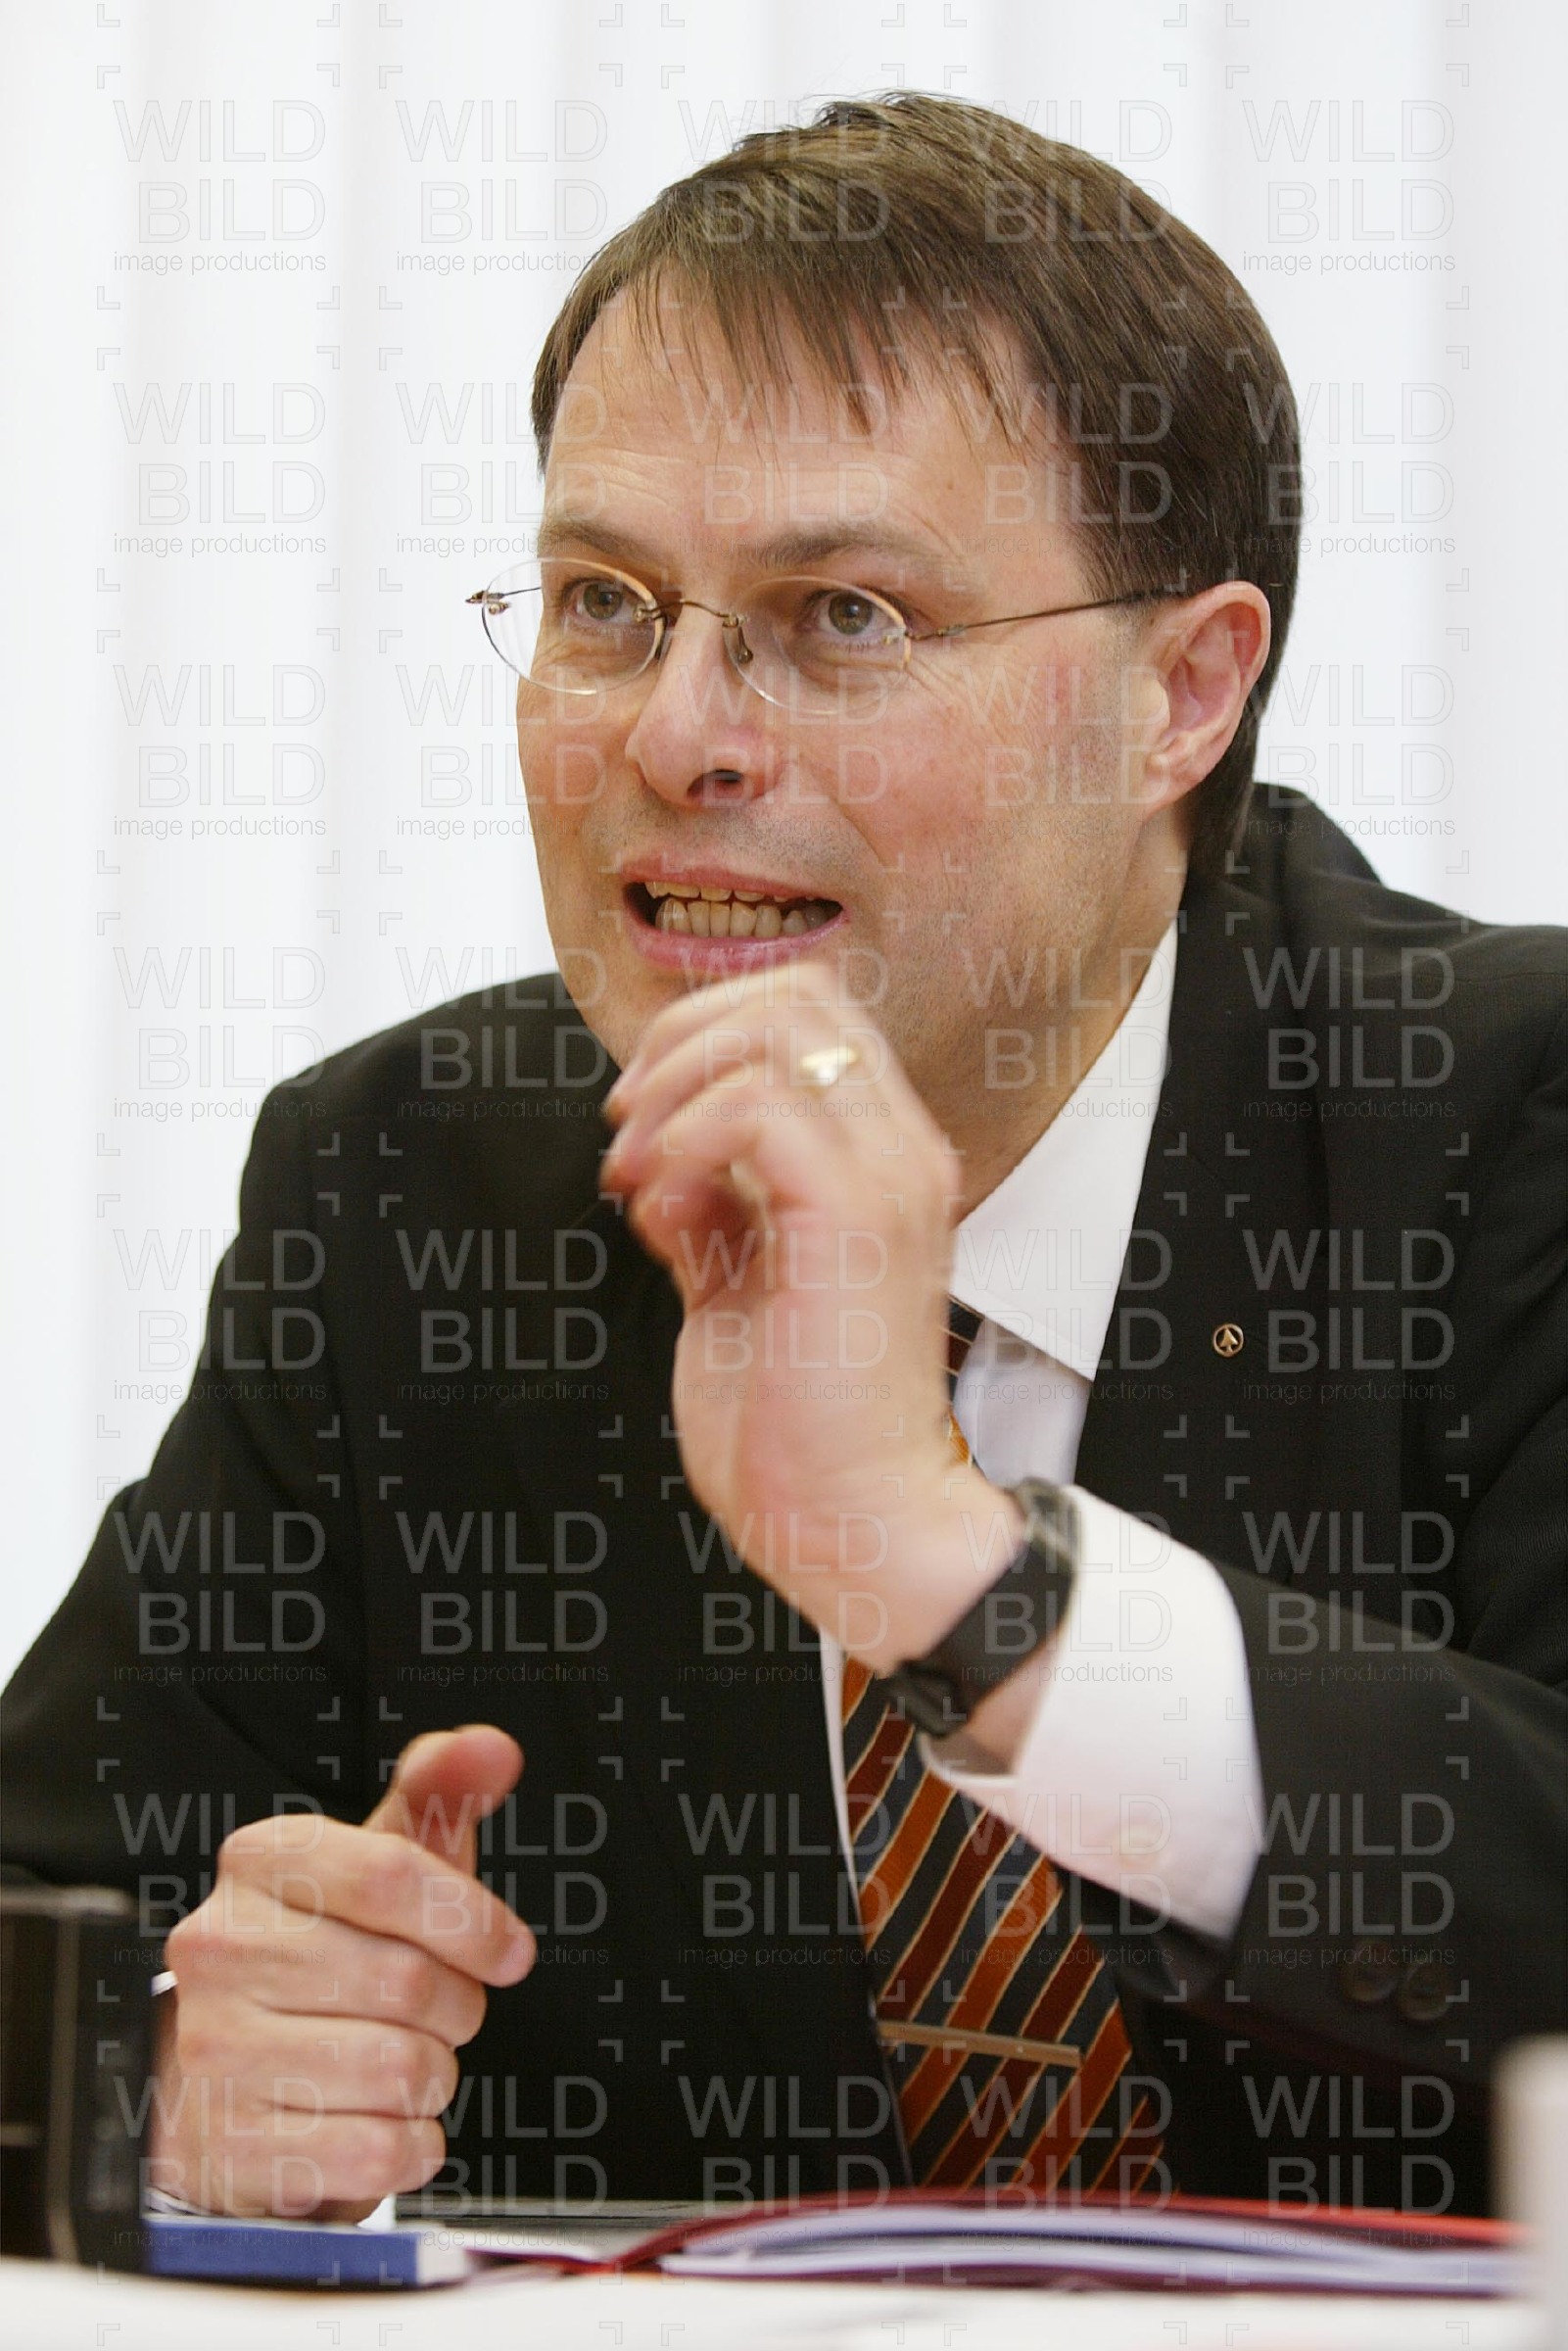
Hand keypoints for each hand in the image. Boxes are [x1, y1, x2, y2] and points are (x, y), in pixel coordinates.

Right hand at [150, 1725, 531, 2217]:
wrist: (222, 2075)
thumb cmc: (322, 1951)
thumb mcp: (379, 1861)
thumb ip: (438, 1794)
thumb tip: (492, 1748)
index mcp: (260, 1862)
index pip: (391, 1873)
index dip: (473, 1919)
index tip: (509, 1950)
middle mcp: (222, 1949)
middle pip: (408, 1981)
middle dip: (456, 2007)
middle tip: (439, 2012)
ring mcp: (215, 2050)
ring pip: (400, 2070)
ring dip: (432, 2077)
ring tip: (401, 2060)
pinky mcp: (228, 2147)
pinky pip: (378, 2153)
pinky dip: (407, 2144)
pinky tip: (377, 2119)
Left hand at [599, 960, 1022, 1670]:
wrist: (854, 1522)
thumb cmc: (799, 1427)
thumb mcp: (735, 1288)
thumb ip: (712, 1211)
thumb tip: (659, 1162)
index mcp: (881, 1161)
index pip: (809, 1012)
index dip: (704, 1034)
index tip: (640, 1120)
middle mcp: (900, 1153)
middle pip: (797, 995)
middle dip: (681, 1040)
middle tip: (628, 1129)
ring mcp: (885, 1180)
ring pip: (776, 1032)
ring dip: (673, 1091)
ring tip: (638, 1178)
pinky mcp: (852, 1220)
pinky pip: (756, 1111)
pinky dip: (683, 1144)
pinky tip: (661, 1214)